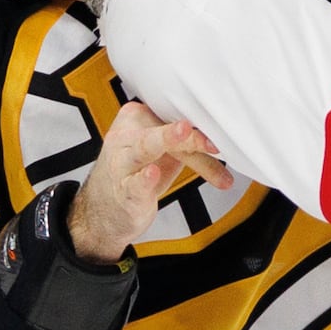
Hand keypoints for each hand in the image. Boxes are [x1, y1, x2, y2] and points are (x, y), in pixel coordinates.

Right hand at [68, 102, 233, 263]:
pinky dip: (144, 180)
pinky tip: (152, 173)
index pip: (172, 117)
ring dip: (167, 139)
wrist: (103, 212)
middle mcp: (126, 137)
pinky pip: (134, 183)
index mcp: (137, 119)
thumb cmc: (136, 175)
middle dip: (190, 134)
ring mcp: (122, 164)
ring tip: (185, 133)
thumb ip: (191, 144)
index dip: (199, 123)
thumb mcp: (167, 154)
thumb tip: (228, 137)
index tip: (223, 127)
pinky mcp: (123, 192)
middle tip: (212, 137)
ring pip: (146, 147)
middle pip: (164, 130)